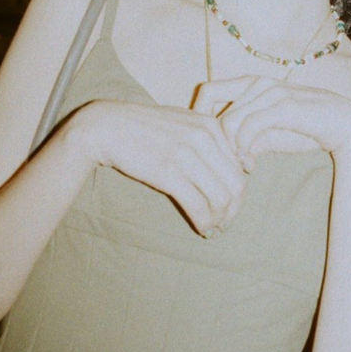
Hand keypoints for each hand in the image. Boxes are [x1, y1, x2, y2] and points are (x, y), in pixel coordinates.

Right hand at [74, 99, 246, 237]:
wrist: (108, 126)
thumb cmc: (147, 127)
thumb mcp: (184, 122)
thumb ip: (211, 139)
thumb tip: (241, 165)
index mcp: (211, 126)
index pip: (240, 166)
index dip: (238, 192)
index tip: (229, 206)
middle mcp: (204, 138)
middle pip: (236, 185)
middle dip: (233, 210)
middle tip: (224, 223)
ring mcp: (186, 155)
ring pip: (221, 199)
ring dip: (220, 220)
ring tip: (212, 228)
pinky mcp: (168, 173)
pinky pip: (198, 206)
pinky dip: (204, 223)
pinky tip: (201, 229)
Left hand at [193, 77, 350, 166]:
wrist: (344, 126)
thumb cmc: (305, 129)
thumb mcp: (267, 132)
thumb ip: (244, 135)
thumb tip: (220, 151)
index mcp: (251, 84)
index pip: (207, 91)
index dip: (198, 116)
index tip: (204, 145)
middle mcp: (258, 83)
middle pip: (216, 114)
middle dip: (218, 146)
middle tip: (231, 166)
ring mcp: (271, 92)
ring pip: (229, 123)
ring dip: (232, 152)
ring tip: (244, 167)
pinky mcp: (283, 105)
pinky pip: (248, 128)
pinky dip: (244, 151)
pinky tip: (252, 164)